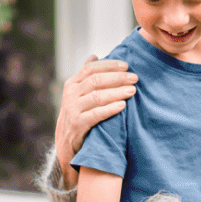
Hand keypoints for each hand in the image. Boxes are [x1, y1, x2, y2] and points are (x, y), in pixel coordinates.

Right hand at [57, 56, 137, 187]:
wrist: (66, 145)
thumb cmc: (77, 116)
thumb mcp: (77, 95)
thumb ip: (85, 77)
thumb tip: (94, 56)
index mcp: (72, 84)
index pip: (91, 68)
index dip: (109, 65)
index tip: (127, 66)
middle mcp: (70, 95)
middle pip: (95, 80)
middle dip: (117, 78)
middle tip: (134, 78)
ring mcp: (72, 110)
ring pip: (97, 96)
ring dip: (116, 92)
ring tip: (132, 91)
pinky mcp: (77, 125)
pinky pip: (96, 114)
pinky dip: (110, 109)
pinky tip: (122, 106)